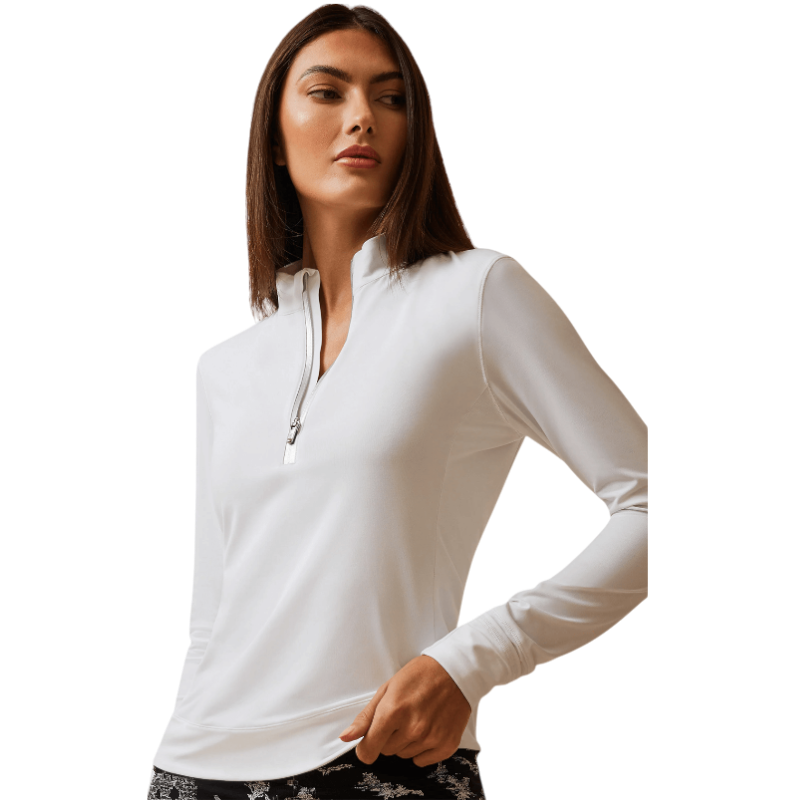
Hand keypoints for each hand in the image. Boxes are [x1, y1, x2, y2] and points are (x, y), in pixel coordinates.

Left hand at [338, 654, 470, 767]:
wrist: (455, 671)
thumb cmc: (420, 675)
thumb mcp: (387, 689)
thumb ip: (366, 717)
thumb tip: (346, 738)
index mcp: (393, 712)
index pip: (368, 750)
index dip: (366, 746)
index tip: (370, 739)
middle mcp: (412, 728)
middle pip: (386, 750)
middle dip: (389, 735)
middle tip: (402, 714)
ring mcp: (430, 738)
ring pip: (404, 754)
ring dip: (406, 741)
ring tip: (417, 717)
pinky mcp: (446, 745)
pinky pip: (422, 760)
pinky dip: (422, 747)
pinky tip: (429, 726)